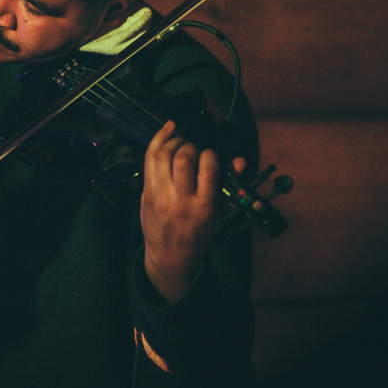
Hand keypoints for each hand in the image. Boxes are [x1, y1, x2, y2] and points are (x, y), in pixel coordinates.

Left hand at [140, 121, 244, 302]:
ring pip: (163, 156)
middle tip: (192, 149)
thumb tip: (240, 161)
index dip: (210, 154)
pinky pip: (149, 160)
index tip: (209, 155)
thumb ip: (229, 184)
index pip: (208, 168)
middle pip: (183, 159)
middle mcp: (182, 201)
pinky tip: (166, 130)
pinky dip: (157, 141)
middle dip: (190, 146)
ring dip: (173, 141)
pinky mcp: (147, 193)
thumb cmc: (199, 234)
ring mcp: (161, 196)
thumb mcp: (219, 213)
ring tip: (180, 142)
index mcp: (205, 206)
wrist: (170, 257)